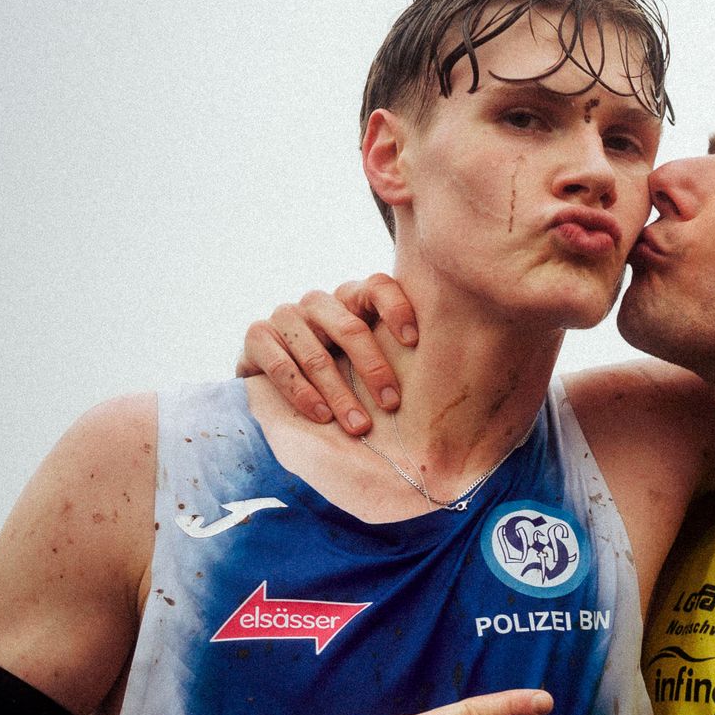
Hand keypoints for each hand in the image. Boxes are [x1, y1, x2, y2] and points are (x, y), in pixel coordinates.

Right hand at [236, 275, 420, 433]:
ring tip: (359, 427)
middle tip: (392, 405)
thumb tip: (457, 373)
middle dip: (373, 369)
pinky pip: (281, 366)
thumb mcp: (367, 361)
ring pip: (317, 355)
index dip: (397, 309)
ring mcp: (286, 316)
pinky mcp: (257, 336)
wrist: (274, 384)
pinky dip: (303, 395)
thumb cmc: (338, 373)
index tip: (414, 342)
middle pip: (350, 327)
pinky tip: (322, 417)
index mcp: (350, 299)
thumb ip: (400, 354)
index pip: (377, 287)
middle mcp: (318, 303)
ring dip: (340, 395)